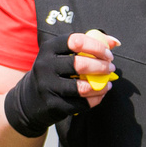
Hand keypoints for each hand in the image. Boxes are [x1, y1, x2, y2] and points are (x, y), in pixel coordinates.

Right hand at [1, 30, 120, 135]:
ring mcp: (47, 86)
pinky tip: (100, 94)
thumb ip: (88, 46)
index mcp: (49, 48)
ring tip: (108, 84)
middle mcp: (45, 65)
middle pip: (80, 64)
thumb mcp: (62, 55)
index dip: (96, 47)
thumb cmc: (54, 71)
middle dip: (101, 66)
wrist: (31, 99)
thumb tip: (114, 42)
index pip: (76, 41)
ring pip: (81, 87)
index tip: (108, 54)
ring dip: (100, 86)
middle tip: (111, 68)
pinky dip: (95, 99)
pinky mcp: (53, 104)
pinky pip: (80, 104)